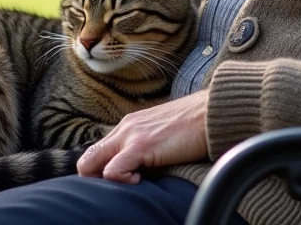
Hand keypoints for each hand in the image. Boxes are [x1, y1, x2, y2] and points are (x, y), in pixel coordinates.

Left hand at [76, 90, 209, 183]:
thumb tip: (144, 165)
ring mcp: (130, 135)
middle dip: (94, 179)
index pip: (99, 151)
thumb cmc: (195, 125)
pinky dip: (121, 181)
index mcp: (129, 125)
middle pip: (87, 158)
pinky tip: (140, 179)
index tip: (121, 181)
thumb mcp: (163, 133)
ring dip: (105, 181)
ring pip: (90, 164)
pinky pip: (112, 170)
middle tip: (119, 188)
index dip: (101, 172)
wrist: (212, 112)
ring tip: (132, 182)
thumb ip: (148, 144)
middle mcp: (125, 128)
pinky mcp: (140, 145)